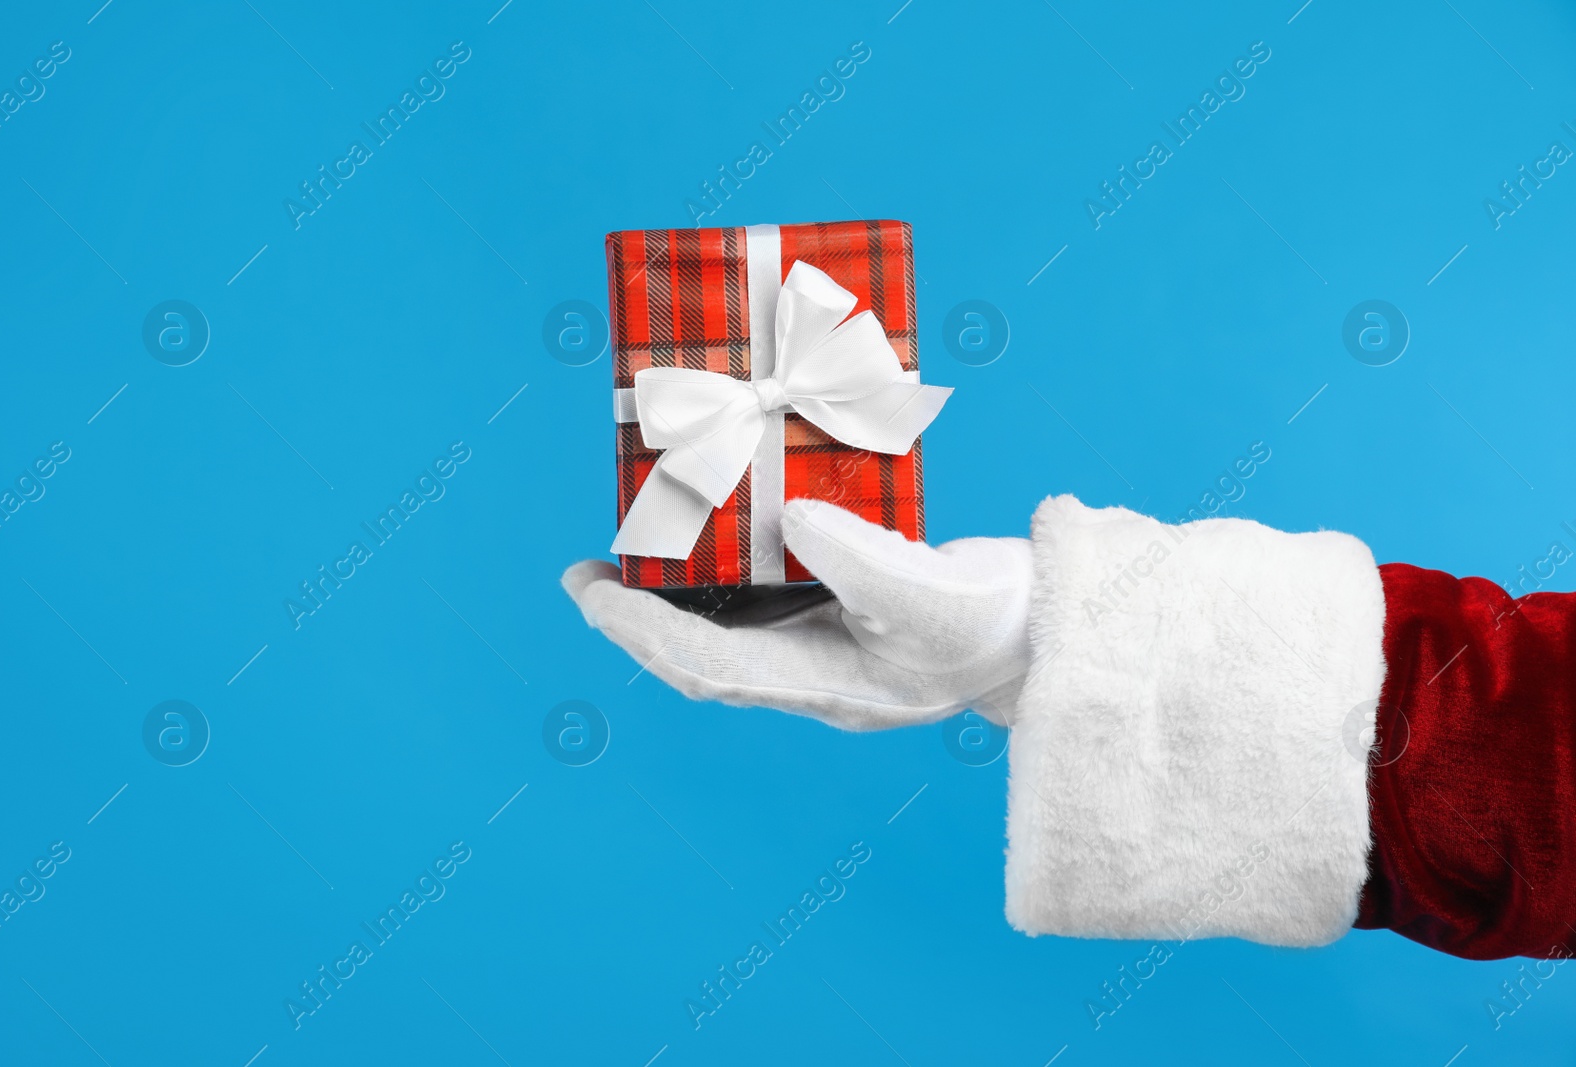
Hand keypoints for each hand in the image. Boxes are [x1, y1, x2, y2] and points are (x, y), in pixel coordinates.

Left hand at [562, 499, 1031, 730]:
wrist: (1044, 630)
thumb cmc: (996, 619)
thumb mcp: (935, 591)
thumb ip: (862, 560)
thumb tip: (792, 521)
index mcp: (828, 686)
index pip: (712, 667)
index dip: (645, 632)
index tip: (593, 594)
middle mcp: (812, 677)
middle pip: (702, 658)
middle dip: (638, 622)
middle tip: (586, 575)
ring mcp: (822, 651)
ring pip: (724, 632)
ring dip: (670, 599)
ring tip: (627, 554)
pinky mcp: (835, 619)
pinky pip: (758, 603)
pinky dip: (719, 575)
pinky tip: (702, 540)